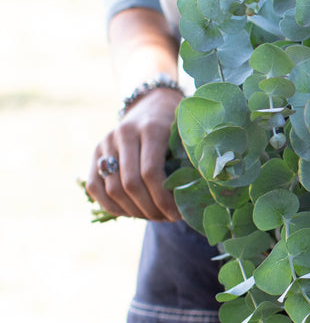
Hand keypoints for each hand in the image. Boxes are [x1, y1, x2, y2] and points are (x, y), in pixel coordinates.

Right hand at [85, 87, 183, 220]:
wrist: (153, 103)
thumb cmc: (177, 125)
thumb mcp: (187, 134)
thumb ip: (193, 157)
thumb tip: (201, 193)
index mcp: (151, 129)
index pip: (151, 173)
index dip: (163, 199)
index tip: (177, 213)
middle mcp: (124, 134)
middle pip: (130, 184)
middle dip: (150, 209)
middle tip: (167, 218)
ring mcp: (106, 143)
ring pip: (112, 189)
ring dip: (134, 211)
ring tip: (154, 217)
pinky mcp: (95, 153)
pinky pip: (94, 187)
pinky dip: (112, 206)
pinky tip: (133, 213)